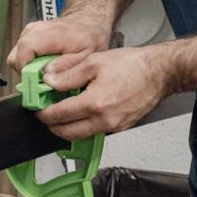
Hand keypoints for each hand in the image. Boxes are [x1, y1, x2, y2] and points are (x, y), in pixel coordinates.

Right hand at [6, 13, 111, 74]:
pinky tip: (43, 64)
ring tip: (45, 71)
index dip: (25, 69)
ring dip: (27, 68)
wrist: (88, 22)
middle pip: (15, 56)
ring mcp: (30, 31)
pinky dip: (29, 62)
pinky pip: (20, 53)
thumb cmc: (88, 36)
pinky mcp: (29, 34)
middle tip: (41, 80)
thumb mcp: (87, 55)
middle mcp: (36, 30)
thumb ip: (67, 66)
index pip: (25, 49)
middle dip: (26, 73)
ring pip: (15, 56)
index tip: (34, 81)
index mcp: (51, 34)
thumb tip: (47, 75)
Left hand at [35, 47, 169, 140]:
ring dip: (68, 127)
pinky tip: (82, 111)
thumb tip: (48, 80)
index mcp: (95, 104)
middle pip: (68, 133)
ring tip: (61, 113)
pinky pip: (96, 131)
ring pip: (82, 135)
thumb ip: (67, 73)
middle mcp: (104, 120)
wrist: (159, 72)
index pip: (60, 115)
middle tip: (44, 115)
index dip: (44, 113)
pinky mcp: (121, 127)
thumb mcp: (93, 62)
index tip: (37, 109)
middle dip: (52, 126)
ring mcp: (114, 126)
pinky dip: (84, 125)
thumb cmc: (132, 65)